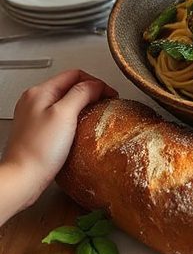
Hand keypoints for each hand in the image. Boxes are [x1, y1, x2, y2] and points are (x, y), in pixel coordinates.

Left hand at [1, 70, 117, 221]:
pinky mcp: (38, 131)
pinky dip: (74, 121)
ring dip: (83, 107)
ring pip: (65, 103)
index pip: (75, 75)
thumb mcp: (64, 114)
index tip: (110, 95)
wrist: (23, 178)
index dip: (96, 83)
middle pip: (70, 87)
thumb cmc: (38, 150)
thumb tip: (96, 85)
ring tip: (94, 117)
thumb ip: (81, 94)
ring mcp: (34, 116)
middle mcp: (34, 101)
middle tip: (105, 105)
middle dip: (90, 93)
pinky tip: (79, 131)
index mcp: (40, 92)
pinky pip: (60, 118)